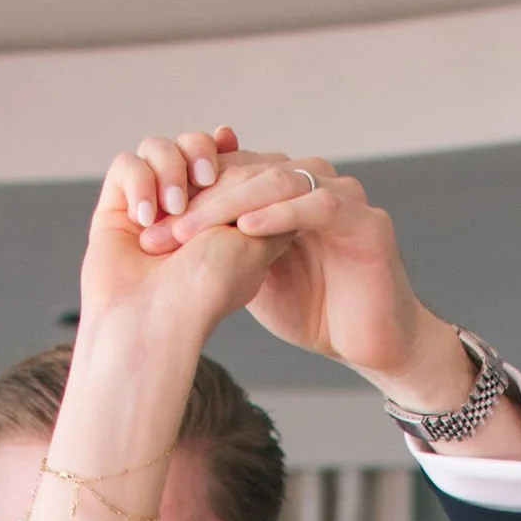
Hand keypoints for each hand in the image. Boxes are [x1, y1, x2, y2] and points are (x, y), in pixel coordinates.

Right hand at [80, 135, 277, 348]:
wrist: (156, 319)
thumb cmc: (207, 291)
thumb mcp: (256, 243)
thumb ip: (272, 209)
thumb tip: (290, 185)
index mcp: (218, 218)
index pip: (225, 160)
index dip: (230, 154)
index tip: (235, 156)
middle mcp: (184, 209)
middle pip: (191, 145)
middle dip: (201, 154)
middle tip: (206, 177)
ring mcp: (149, 206)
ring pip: (157, 147)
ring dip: (171, 169)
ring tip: (174, 209)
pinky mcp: (117, 206)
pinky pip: (126, 165)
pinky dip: (139, 183)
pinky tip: (145, 218)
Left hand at [134, 126, 469, 404]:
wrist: (372, 347)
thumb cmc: (318, 313)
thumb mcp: (256, 277)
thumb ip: (228, 247)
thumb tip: (175, 235)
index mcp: (286, 194)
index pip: (232, 176)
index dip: (188, 196)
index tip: (147, 225)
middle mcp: (314, 185)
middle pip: (249, 173)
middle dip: (199, 202)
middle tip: (160, 229)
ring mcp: (344, 198)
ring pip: (279, 180)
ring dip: (231, 203)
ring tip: (192, 231)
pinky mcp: (367, 222)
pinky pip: (319, 205)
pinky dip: (281, 213)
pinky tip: (246, 227)